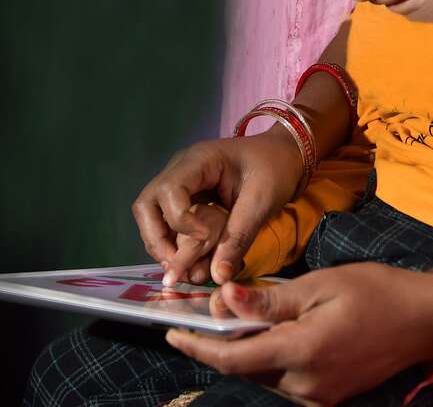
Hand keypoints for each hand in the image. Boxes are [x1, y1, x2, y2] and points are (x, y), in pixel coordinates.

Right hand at [132, 130, 303, 284]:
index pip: (169, 191)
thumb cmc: (275, 169)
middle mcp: (180, 171)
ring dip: (162, 246)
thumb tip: (218, 276)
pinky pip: (168, 225)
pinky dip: (174, 245)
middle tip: (176, 266)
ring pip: (151, 217)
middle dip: (156, 239)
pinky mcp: (187, 201)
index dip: (181, 221)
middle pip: (147, 205)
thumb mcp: (262, 201)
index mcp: (199, 160)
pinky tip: (191, 263)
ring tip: (184, 269)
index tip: (205, 237)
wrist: (286, 156)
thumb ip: (239, 237)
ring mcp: (180, 185)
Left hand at [164, 262, 432, 404]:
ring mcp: (319, 396)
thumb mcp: (320, 285)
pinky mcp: (329, 396)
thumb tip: (225, 299)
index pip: (234, 359)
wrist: (426, 321)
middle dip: (221, 344)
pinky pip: (285, 379)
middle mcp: (306, 385)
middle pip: (246, 369)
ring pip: (264, 376)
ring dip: (245, 351)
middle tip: (203, 314)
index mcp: (302, 352)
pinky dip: (268, 358)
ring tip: (235, 319)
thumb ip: (270, 300)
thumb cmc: (376, 292)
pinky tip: (268, 334)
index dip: (198, 347)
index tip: (171, 333)